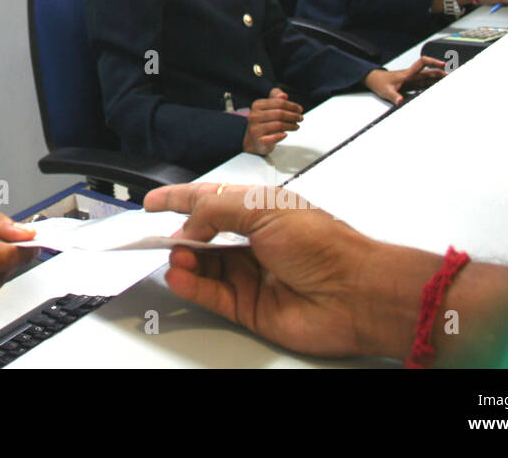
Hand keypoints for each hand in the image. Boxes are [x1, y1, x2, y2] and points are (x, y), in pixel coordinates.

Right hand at [143, 183, 391, 357]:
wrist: (353, 294)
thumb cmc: (324, 245)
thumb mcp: (264, 209)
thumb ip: (217, 209)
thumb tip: (189, 223)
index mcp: (259, 211)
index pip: (211, 200)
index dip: (181, 200)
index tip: (154, 203)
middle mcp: (253, 242)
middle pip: (203, 236)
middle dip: (178, 234)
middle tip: (160, 235)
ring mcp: (249, 275)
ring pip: (202, 266)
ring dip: (184, 259)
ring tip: (177, 257)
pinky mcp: (247, 307)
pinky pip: (209, 294)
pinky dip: (190, 284)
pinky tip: (179, 275)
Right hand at [242, 87, 301, 154]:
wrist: (255, 140)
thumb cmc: (265, 121)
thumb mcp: (269, 108)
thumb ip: (276, 98)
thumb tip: (284, 95)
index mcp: (257, 105)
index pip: (279, 102)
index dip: (292, 105)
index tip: (300, 110)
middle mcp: (254, 116)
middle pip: (279, 113)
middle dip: (293, 115)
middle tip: (301, 118)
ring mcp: (255, 128)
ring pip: (278, 125)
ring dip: (291, 125)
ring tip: (297, 126)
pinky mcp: (259, 140)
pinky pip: (272, 138)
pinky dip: (280, 136)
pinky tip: (285, 134)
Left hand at [362, 56, 445, 103]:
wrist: (374, 80)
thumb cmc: (380, 82)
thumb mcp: (386, 91)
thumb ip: (394, 96)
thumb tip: (401, 101)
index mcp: (408, 74)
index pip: (422, 63)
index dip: (434, 62)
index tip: (443, 65)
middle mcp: (412, 75)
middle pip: (430, 71)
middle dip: (442, 73)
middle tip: (452, 78)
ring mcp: (413, 79)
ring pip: (429, 77)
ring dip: (439, 79)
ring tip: (449, 83)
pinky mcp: (413, 84)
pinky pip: (426, 83)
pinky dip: (433, 85)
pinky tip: (439, 88)